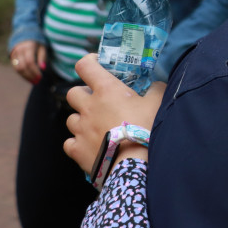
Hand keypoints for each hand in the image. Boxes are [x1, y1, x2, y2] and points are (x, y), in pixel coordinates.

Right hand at [10, 40, 46, 83]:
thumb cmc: (37, 44)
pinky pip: (16, 68)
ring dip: (26, 77)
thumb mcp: (42, 48)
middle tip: (37, 81)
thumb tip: (43, 68)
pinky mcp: (12, 57)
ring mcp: (14, 54)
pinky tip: (28, 78)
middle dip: (30, 75)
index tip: (40, 77)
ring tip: (34, 81)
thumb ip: (42, 57)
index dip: (35, 71)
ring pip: (18, 68)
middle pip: (23, 66)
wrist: (25, 36)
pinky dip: (22, 74)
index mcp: (28, 47)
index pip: (30, 62)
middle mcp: (19, 50)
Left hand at [63, 54, 164, 171]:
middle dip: (83, 95)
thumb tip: (157, 84)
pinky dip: (78, 143)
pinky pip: (70, 142)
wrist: (134, 165)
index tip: (96, 64)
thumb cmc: (146, 129)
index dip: (88, 62)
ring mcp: (80, 129)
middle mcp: (88, 107)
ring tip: (97, 128)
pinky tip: (90, 146)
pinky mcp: (76, 149)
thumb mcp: (157, 104)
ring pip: (72, 119)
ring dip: (82, 120)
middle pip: (73, 93)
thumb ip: (156, 89)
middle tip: (98, 102)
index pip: (85, 66)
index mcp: (106, 90)